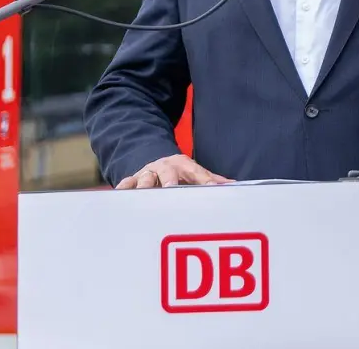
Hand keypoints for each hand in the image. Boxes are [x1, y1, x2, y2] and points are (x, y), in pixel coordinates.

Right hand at [116, 154, 232, 188]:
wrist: (154, 163)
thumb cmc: (180, 173)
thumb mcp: (195, 173)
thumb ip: (212, 180)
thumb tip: (236, 186)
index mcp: (184, 166)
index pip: (196, 173)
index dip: (204, 181)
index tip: (211, 188)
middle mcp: (165, 168)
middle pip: (168, 173)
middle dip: (169, 181)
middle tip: (170, 188)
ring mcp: (148, 174)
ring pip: (145, 179)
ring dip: (144, 186)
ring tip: (144, 194)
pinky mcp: (132, 180)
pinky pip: (126, 184)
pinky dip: (123, 189)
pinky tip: (121, 195)